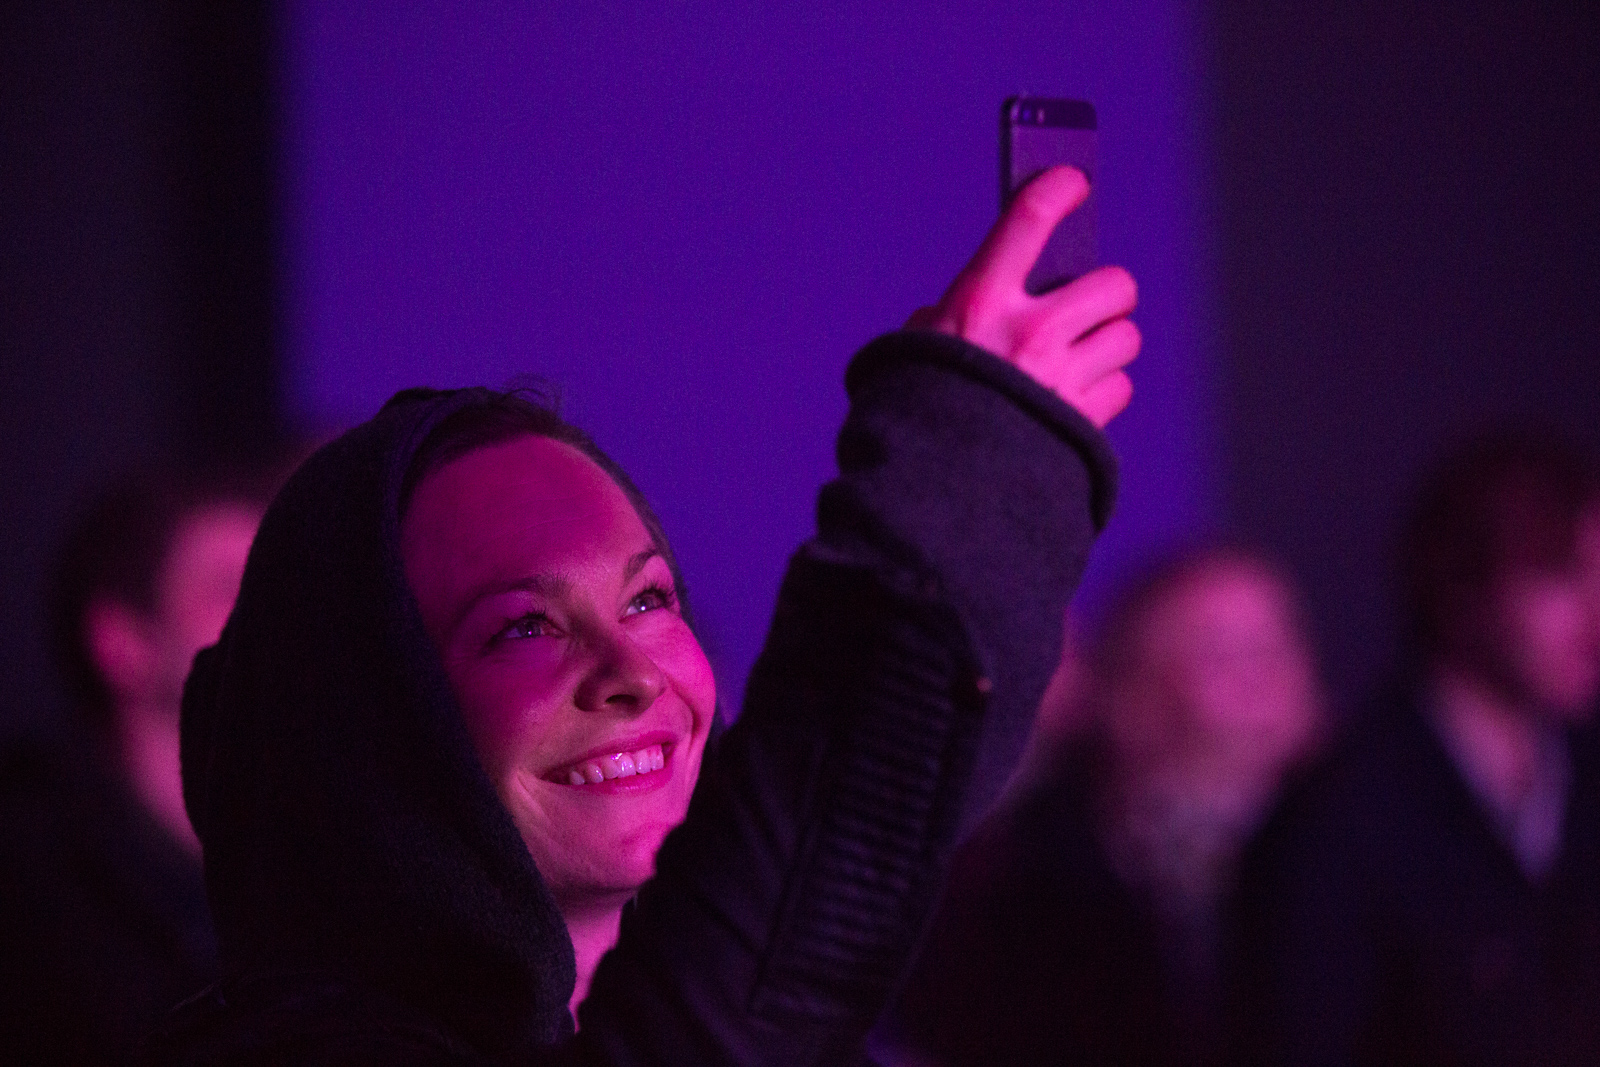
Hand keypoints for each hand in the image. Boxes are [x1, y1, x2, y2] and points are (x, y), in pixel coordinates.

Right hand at [907, 166, 1138, 427]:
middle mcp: (1030, 332)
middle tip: (1085, 307)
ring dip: (1106, 347)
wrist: (932, 499)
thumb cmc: (913, 417)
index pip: (1029, 218)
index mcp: (978, 302)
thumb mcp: (914, 353)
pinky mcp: (1084, 421)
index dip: (1057, 188)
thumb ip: (946, 320)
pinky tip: (1070, 405)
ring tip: (1073, 362)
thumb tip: (967, 306)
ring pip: (1125, 338)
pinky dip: (1101, 393)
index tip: (1072, 182)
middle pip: (1114, 285)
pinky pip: (1118, 388)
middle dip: (1106, 295)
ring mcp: (1063, 378)